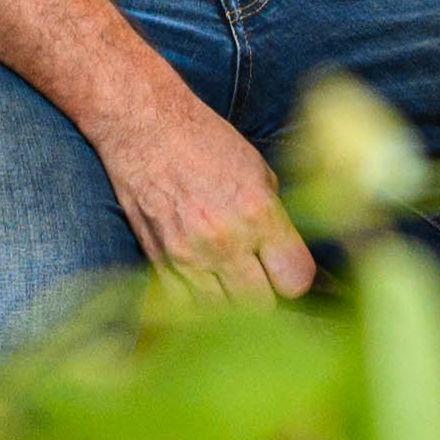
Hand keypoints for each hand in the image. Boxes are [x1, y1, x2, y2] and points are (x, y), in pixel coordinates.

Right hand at [95, 85, 310, 299]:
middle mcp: (226, 240)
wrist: (143, 127)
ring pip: (223, 313)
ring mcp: (189, 256)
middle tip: (259, 277)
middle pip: (262, 306)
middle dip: (266, 294)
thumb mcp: (256, 168)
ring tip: (230, 280)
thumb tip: (285, 252)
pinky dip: (198, 301)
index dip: (295, 278)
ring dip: (231, 301)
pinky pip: (186, 306)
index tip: (286, 268)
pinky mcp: (159, 262)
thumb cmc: (203, 140)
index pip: (296, 279)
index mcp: (258, 212)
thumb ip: (275, 215)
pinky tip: (202, 282)